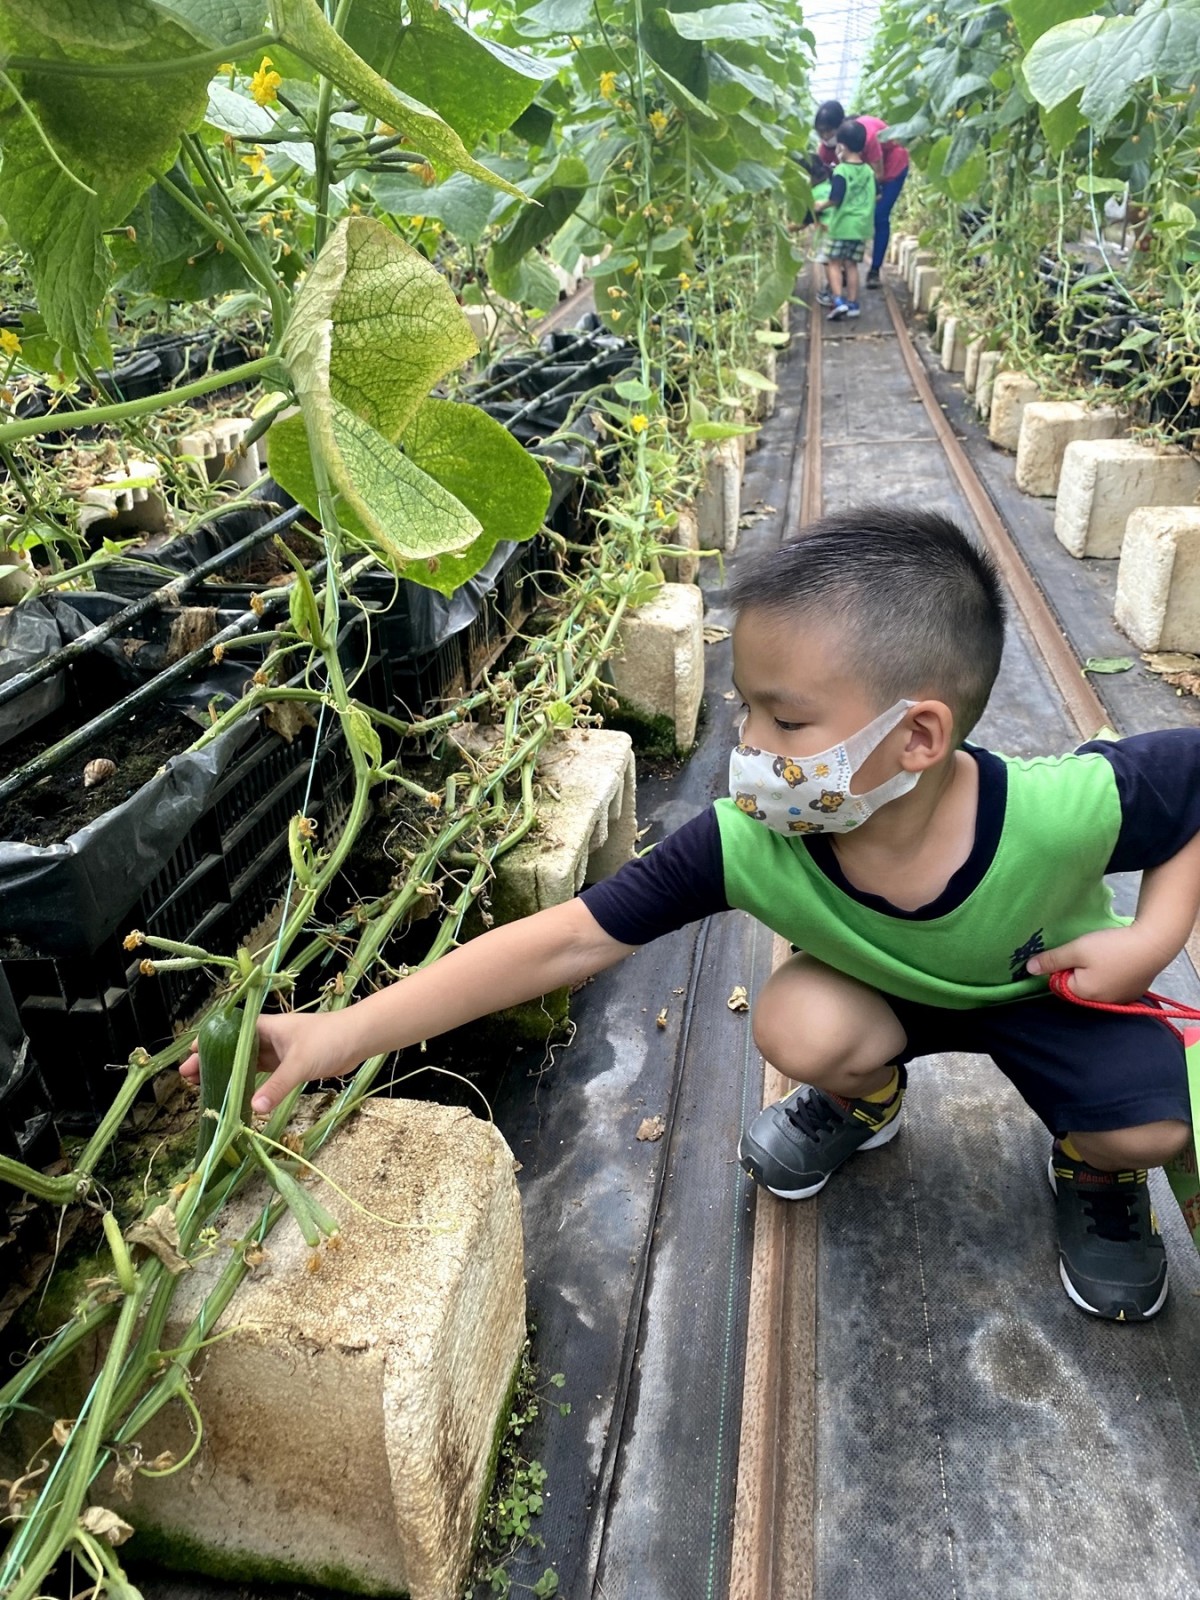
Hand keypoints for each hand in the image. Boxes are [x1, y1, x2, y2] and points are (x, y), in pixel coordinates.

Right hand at [179, 1009, 359, 1115]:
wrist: (359, 1038)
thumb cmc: (329, 1039)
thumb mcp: (299, 1063)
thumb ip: (277, 1085)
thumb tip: (253, 1108)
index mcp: (265, 1027)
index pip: (228, 1032)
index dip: (206, 1043)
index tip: (187, 1059)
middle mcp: (268, 1037)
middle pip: (232, 1049)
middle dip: (210, 1062)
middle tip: (188, 1080)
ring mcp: (278, 1051)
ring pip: (246, 1063)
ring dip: (229, 1074)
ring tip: (206, 1089)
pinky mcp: (289, 1064)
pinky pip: (263, 1074)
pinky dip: (250, 1083)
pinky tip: (239, 1096)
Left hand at [1026, 924, 1169, 1003]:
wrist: (1153, 945)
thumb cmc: (1111, 948)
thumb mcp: (1076, 949)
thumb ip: (1052, 960)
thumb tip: (1028, 969)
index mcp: (1083, 995)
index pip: (1059, 984)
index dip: (1061, 966)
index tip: (1072, 953)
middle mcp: (1100, 1003)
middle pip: (1077, 987)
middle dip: (1077, 971)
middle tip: (1087, 952)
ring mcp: (1118, 1000)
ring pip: (1095, 986)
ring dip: (1094, 973)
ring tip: (1102, 955)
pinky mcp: (1132, 994)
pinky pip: (1111, 986)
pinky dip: (1110, 976)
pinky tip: (1116, 962)